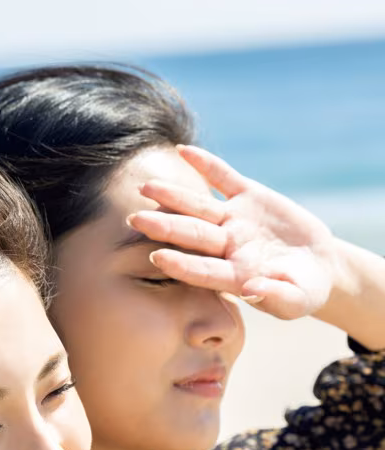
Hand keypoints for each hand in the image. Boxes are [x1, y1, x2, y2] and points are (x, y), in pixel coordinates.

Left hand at [127, 145, 338, 320]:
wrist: (316, 265)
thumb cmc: (304, 290)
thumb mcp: (297, 299)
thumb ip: (276, 298)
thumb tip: (252, 291)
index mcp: (235, 275)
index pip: (203, 270)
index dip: (181, 265)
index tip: (156, 258)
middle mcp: (227, 246)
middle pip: (191, 235)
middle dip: (164, 226)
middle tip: (133, 219)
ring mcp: (235, 220)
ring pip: (199, 206)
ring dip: (173, 195)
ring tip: (145, 186)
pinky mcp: (248, 197)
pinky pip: (224, 177)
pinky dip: (206, 164)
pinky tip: (183, 150)